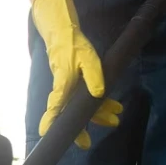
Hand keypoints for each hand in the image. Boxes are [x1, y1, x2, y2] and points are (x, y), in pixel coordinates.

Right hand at [31, 0, 120, 148]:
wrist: (62, 29)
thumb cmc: (72, 42)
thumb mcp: (87, 56)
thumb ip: (94, 75)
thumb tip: (99, 94)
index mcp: (63, 83)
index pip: (55, 107)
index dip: (52, 123)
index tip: (48, 136)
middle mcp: (64, 88)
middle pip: (73, 112)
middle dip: (89, 123)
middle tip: (110, 126)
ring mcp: (70, 85)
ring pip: (82, 105)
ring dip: (100, 112)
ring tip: (117, 115)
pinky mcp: (75, 81)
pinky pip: (86, 95)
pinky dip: (100, 101)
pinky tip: (113, 104)